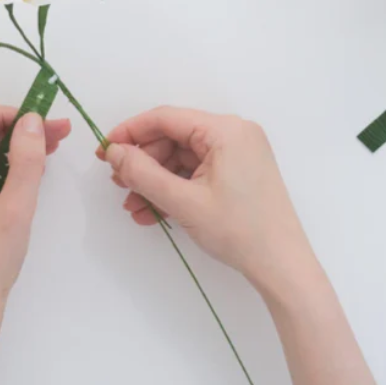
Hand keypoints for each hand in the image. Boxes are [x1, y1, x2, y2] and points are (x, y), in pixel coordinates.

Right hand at [97, 107, 314, 294]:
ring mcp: (238, 153)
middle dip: (143, 163)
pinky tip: (152, 212)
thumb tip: (114, 152)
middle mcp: (234, 133)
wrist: (282, 266)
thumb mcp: (184, 202)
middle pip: (173, 138)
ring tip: (133, 206)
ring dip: (155, 181)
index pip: (166, 118)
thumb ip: (143, 173)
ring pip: (182, 158)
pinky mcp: (239, 173)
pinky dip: (175, 189)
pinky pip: (197, 172)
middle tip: (118, 185)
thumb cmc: (238, 230)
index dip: (130, 133)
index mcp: (225, 130)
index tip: (103, 152)